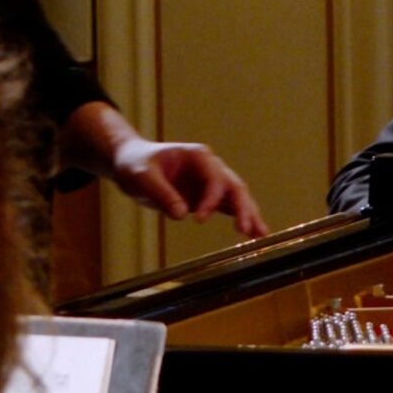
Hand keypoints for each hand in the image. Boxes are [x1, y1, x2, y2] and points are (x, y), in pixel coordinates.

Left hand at [110, 136, 268, 236]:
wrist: (131, 162)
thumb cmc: (136, 163)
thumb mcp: (143, 177)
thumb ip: (162, 193)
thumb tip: (182, 215)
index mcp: (199, 156)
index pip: (214, 178)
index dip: (211, 199)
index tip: (199, 219)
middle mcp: (211, 167)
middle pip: (235, 187)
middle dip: (242, 208)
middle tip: (245, 229)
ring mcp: (211, 183)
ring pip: (238, 198)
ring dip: (250, 215)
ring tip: (261, 235)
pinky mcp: (208, 197)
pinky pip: (229, 208)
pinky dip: (242, 219)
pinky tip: (253, 234)